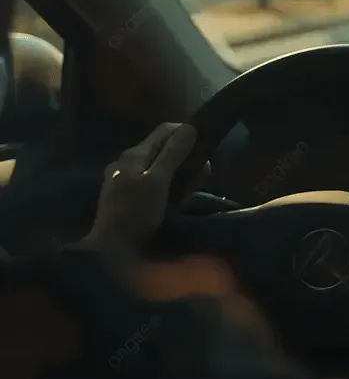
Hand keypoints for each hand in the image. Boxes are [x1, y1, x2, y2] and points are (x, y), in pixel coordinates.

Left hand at [83, 123, 199, 250]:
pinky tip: (178, 198)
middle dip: (186, 155)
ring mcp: (124, 180)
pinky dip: (169, 184)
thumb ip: (173, 154)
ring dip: (180, 171)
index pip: (164, 131)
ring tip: (196, 185)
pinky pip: (153, 182)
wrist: (111, 251)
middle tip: (205, 172)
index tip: (207, 145)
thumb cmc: (136, 213)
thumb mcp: (158, 181)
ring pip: (159, 166)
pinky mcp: (126, 197)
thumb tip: (190, 127)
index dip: (187, 132)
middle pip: (162, 148)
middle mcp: (127, 162)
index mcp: (134, 154)